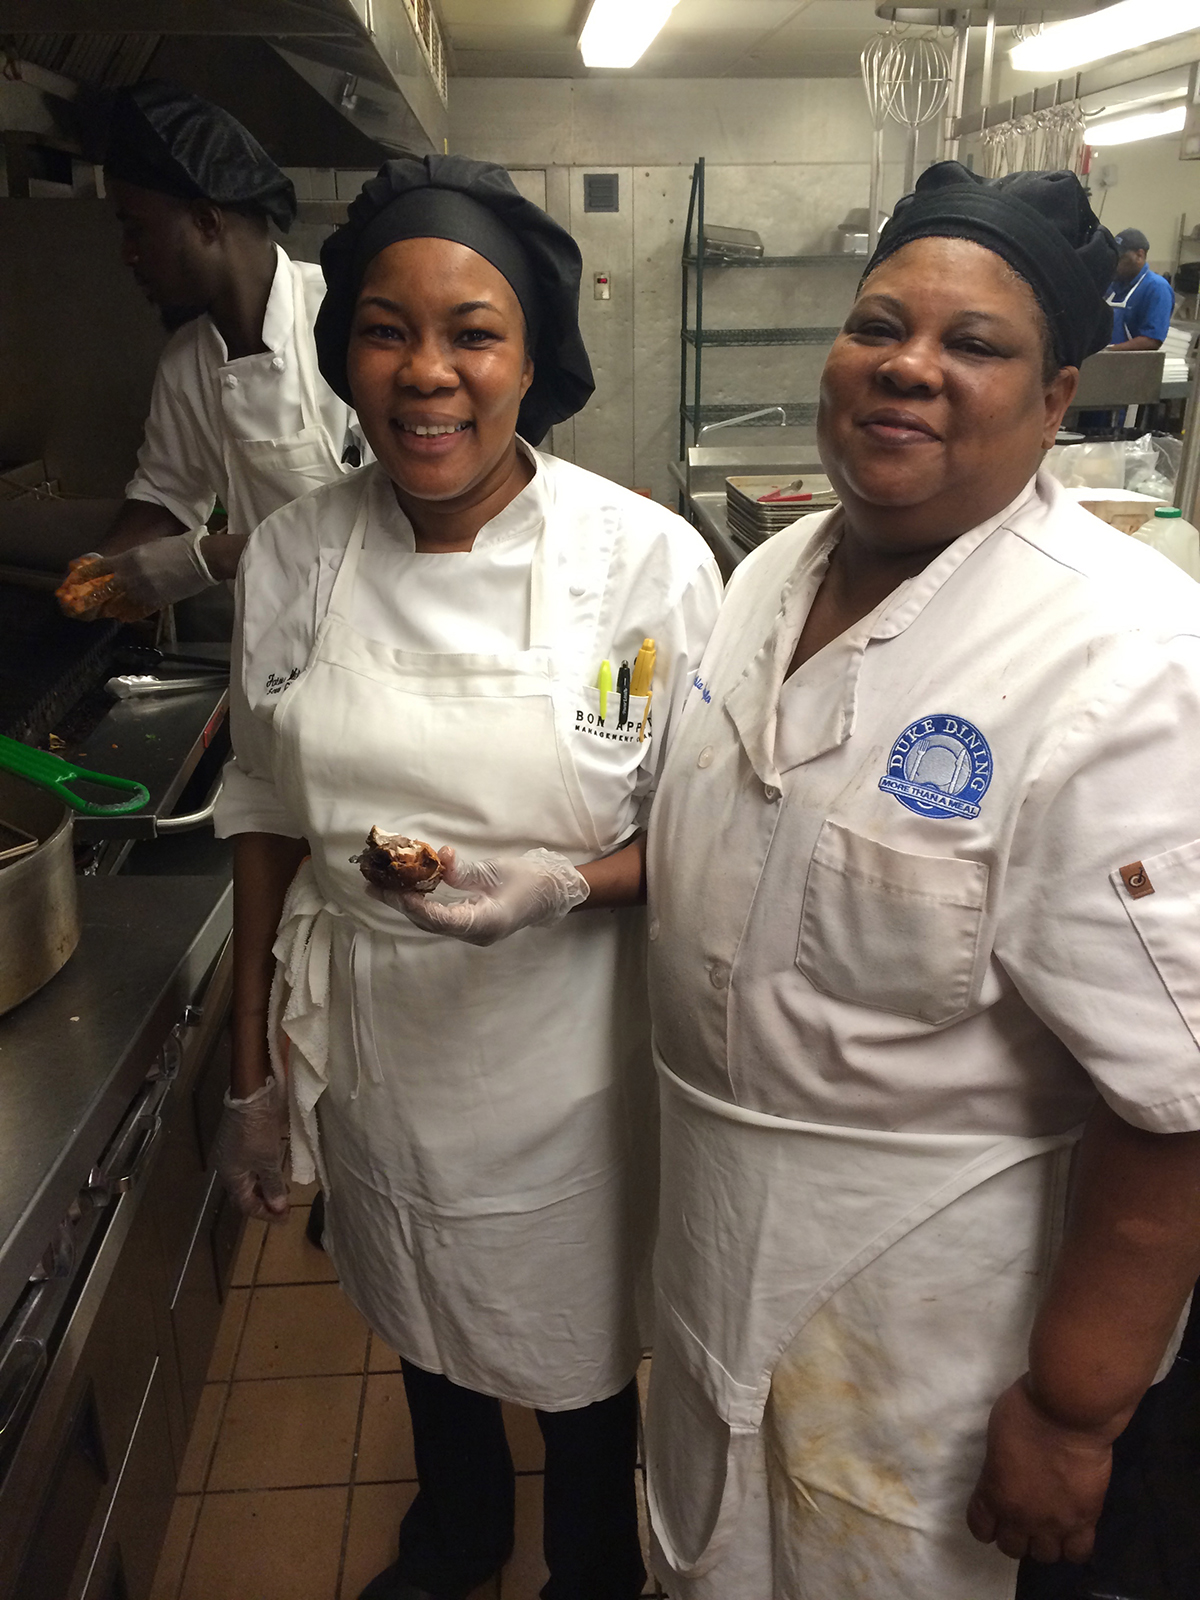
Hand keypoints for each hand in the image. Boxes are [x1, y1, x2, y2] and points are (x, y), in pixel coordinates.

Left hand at [56, 531, 215, 621]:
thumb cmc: (177, 547)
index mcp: (129, 559)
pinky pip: (137, 612)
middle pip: (103, 590)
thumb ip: (132, 559)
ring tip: (102, 611)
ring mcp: (144, 591)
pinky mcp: (157, 602)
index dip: (85, 575)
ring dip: (109, 608)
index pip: (99, 568)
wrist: (201, 559)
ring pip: (118, 604)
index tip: (74, 579)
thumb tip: (122, 566)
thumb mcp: (149, 547)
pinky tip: (123, 616)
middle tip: (79, 604)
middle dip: (90, 598)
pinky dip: (128, 614)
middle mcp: (132, 577)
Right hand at [212, 1075, 289, 1222]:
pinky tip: (278, 1171)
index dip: (266, 1214)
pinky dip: (265, 1172)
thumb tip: (278, 1208)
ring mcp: (236, 1153)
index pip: (246, 1204)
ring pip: (251, 1178)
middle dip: (266, 1201)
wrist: (252, 1097)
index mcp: (231, 1175)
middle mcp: (229, 1167)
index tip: (286, 1218)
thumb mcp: (268, 1161)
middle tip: (287, 1207)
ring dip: (267, 1186)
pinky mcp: (244, 1140)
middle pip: (247, 1192)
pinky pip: (254, 1164)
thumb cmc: (258, 1132)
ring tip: (285, 1191)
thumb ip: (273, 1185)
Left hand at [375, 846, 588, 946]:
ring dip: (405, 904)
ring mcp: (472, 932)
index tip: (392, 889)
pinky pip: (439, 918)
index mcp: (486, 923)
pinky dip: (420, 904)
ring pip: (431, 922)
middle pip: (430, 922)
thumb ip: (464, 870)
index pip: (440, 919)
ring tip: (379, 887)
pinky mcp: (470, 926)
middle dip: (400, 903)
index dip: (414, 905)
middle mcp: (476, 933)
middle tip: (372, 885)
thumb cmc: (530, 879)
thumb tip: (439, 857)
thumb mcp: (496, 870)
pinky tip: (404, 891)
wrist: (551, 892)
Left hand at [966, 1376, 1116, 1563]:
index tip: (993, 1512)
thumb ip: (998, 1466)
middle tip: (1024, 1515)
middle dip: (1015, 1534)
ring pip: (1046, 1556)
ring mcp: (1054, 1522)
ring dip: (1045, 1542)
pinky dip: (1074, 1547)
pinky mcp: (1086, 1519)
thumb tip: (1006, 1473)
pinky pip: (1079, 1553)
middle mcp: (1021, 1517)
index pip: (980, 1528)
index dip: (986, 1523)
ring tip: (1050, 1523)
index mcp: (993, 1493)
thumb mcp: (996, 1438)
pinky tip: (1073, 1529)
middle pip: (1012, 1548)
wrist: (1066, 1411)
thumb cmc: (1025, 1411)